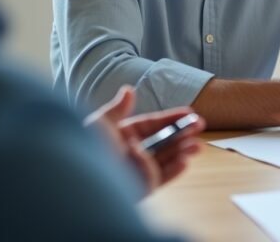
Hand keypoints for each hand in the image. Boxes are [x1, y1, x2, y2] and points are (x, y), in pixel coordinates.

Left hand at [85, 86, 204, 194]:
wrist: (78, 182)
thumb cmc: (86, 150)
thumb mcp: (100, 124)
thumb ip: (117, 109)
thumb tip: (128, 90)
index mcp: (121, 136)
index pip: (151, 124)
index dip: (170, 118)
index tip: (190, 112)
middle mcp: (129, 153)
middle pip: (161, 142)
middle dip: (182, 134)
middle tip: (200, 126)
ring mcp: (135, 171)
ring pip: (164, 159)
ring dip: (182, 151)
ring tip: (197, 146)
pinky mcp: (138, 189)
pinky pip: (159, 178)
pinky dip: (174, 171)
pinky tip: (185, 162)